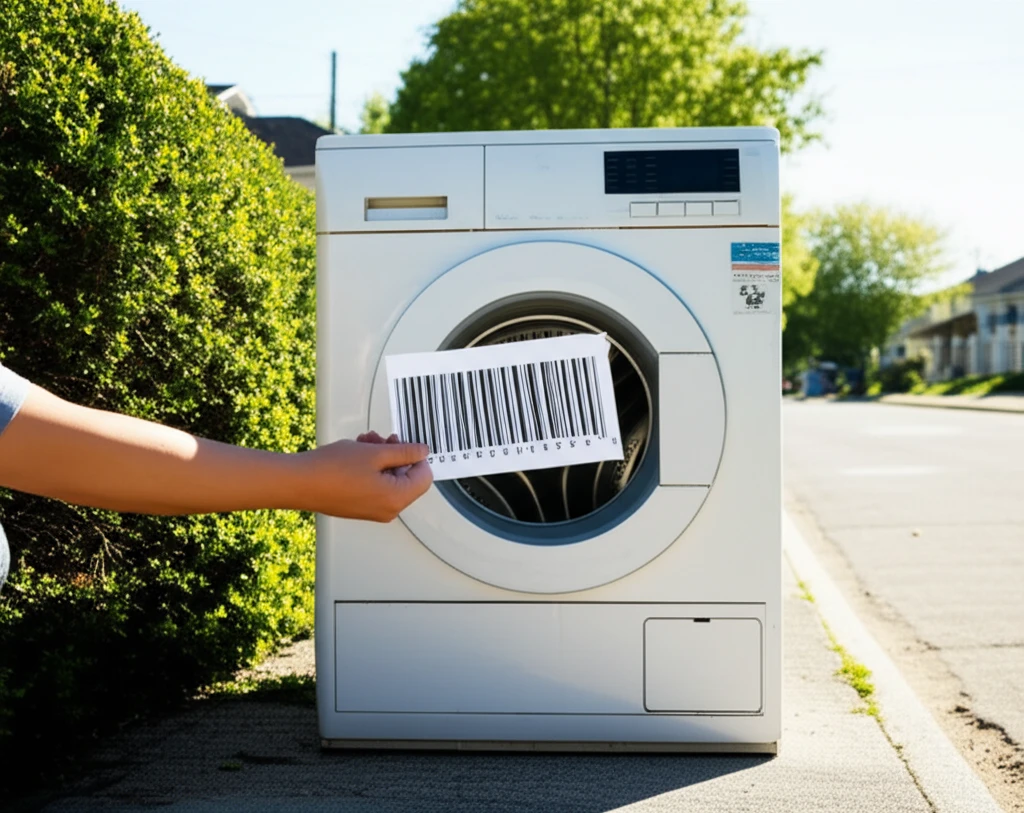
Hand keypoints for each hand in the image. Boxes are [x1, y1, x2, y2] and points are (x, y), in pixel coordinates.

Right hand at [296, 432, 432, 521]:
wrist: (300, 483)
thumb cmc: (332, 470)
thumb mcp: (375, 453)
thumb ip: (404, 452)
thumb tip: (422, 452)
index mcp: (396, 498)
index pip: (424, 477)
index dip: (417, 456)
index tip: (404, 443)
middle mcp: (388, 509)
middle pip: (406, 478)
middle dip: (395, 454)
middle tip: (381, 438)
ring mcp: (373, 510)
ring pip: (389, 478)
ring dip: (381, 457)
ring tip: (364, 442)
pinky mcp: (360, 507)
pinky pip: (376, 485)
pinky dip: (371, 468)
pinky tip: (357, 453)